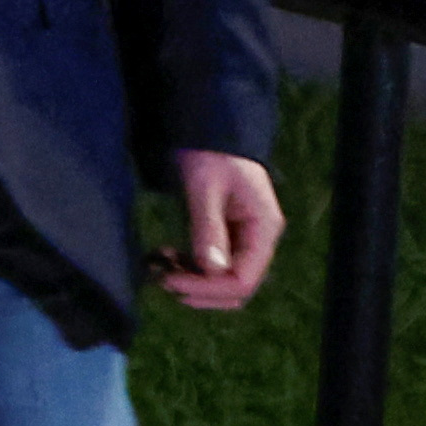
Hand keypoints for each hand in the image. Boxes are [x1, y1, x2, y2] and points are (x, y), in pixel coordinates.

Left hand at [157, 150, 286, 310]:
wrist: (212, 133)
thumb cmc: (212, 153)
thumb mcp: (205, 188)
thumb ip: (208, 227)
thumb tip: (211, 269)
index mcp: (264, 228)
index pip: (243, 281)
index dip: (207, 289)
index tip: (170, 280)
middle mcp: (260, 239)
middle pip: (236, 289)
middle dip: (200, 291)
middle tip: (162, 278)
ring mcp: (245, 240)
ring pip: (224, 282)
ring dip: (194, 283)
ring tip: (161, 266)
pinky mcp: (229, 237)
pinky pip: (214, 267)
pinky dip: (191, 270)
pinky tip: (167, 257)